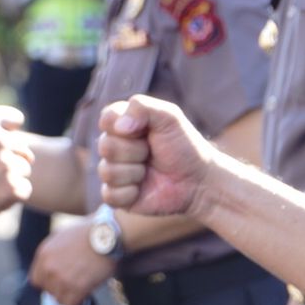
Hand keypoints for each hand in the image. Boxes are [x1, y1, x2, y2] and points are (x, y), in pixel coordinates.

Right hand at [0, 106, 33, 225]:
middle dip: (9, 160)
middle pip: (23, 149)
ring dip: (10, 178)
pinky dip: (11, 196)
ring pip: (25, 170)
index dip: (8, 132)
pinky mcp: (9, 189)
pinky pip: (24, 189)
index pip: (15, 118)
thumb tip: (15, 126)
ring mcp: (4, 164)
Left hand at [29, 220, 115, 304]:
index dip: (48, 282)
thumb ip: (51, 254)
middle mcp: (49, 267)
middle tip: (74, 283)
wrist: (106, 234)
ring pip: (59, 299)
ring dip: (70, 295)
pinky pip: (71, 304)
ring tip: (81, 287)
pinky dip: (78, 301)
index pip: (36, 280)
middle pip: (48, 290)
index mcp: (44, 254)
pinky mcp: (77, 288)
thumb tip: (48, 270)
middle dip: (60, 288)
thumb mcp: (61, 237)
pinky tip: (86, 293)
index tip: (59, 281)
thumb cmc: (88, 234)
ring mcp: (62, 279)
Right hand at [96, 96, 215, 217]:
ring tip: (150, 171)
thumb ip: (142, 107)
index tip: (145, 130)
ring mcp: (114, 172)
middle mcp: (115, 146)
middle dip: (136, 151)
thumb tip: (119, 126)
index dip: (123, 126)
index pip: (106, 118)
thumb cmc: (184, 146)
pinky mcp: (117, 196)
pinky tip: (143, 189)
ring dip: (135, 172)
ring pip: (107, 171)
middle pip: (106, 146)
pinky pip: (110, 195)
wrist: (198, 181)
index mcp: (123, 124)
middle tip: (153, 153)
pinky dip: (130, 193)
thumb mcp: (169, 117)